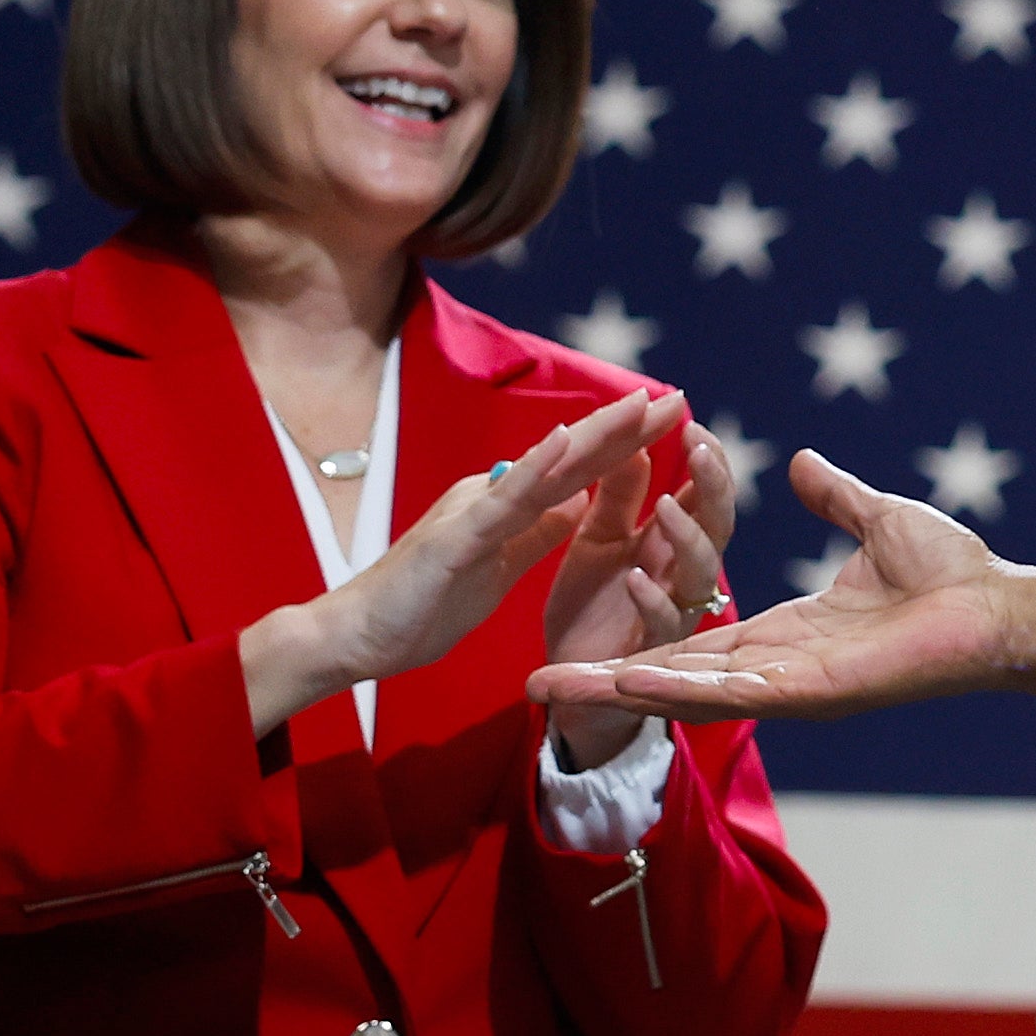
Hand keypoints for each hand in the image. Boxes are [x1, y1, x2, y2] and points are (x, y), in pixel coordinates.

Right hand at [250, 385, 677, 731]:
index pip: (576, 473)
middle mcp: (492, 495)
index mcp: (505, 509)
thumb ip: (533, 534)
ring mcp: (473, 511)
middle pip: (571, 459)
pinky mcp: (456, 536)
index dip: (623, 447)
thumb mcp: (496, 570)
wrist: (355, 637)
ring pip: (547, 468)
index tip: (670, 423)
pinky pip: (505, 500)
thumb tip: (576, 505)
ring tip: (642, 405)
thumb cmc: (420, 608)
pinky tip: (568, 439)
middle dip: (626, 429)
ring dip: (597, 434)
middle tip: (680, 398)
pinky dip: (537, 467)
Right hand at [533, 449, 1018, 722]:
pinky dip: (673, 690)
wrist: (1000, 605)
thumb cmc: (951, 572)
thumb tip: (799, 463)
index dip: (637, 646)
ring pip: (686, 692)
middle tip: (534, 688)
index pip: (693, 641)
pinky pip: (730, 692)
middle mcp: (777, 667)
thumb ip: (831, 497)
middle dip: (604, 685)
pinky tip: (624, 685)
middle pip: (672, 678)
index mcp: (785, 632)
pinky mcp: (810, 692)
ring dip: (619, 693)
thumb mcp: (873, 520)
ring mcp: (790, 686)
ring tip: (552, 693)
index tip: (583, 647)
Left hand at [542, 422, 739, 770]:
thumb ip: (618, 495)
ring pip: (701, 574)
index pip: (705, 498)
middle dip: (715, 488)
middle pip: (716, 528)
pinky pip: (664, 627)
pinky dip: (652, 600)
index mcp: (672, 546)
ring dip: (688, 539)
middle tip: (701, 447)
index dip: (705, 464)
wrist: (567, 681)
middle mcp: (682, 578)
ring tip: (667, 505)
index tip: (692, 422)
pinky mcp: (650, 654)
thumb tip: (636, 440)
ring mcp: (673, 615)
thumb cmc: (592, 607)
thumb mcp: (598, 540)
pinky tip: (637, 576)